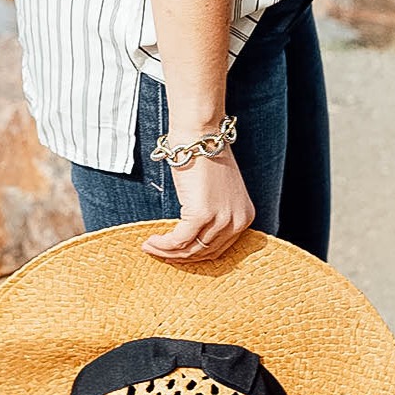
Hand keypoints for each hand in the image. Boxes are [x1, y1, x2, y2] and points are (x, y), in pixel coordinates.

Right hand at [143, 145, 256, 264]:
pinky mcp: (201, 215)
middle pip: (204, 252)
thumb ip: (213, 214)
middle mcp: (236, 221)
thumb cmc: (205, 158)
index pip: (218, 248)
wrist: (200, 137)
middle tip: (159, 252)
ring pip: (190, 249)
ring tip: (150, 247)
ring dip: (167, 252)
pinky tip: (151, 241)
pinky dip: (163, 244)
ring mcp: (221, 219)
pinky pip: (179, 240)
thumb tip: (192, 236)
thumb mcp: (218, 192)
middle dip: (179, 256)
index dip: (194, 254)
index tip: (175, 253)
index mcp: (244, 217)